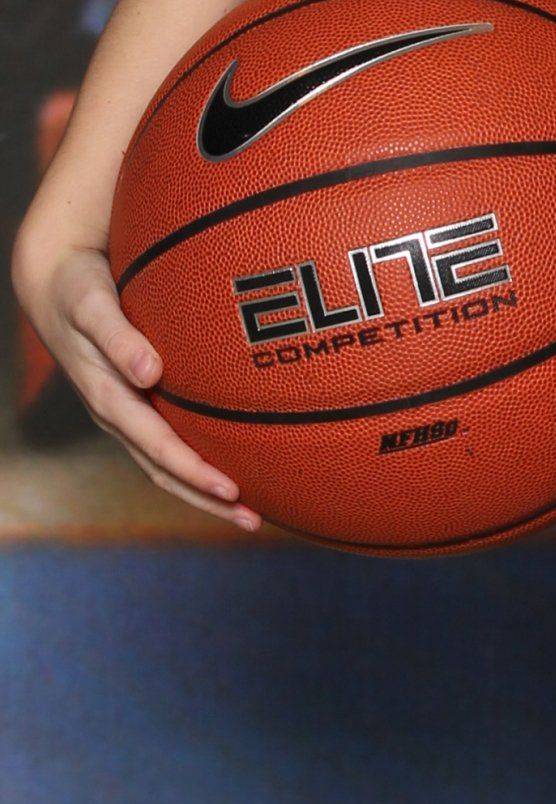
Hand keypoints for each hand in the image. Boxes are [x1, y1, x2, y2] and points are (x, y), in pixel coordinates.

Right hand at [9, 231, 258, 532]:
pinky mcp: (133, 401)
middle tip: (254, 520)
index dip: (192, 471)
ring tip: (250, 509)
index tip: (231, 490)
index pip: (156, 446)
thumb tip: (150, 373)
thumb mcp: (93, 308)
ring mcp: (124, 412)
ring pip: (165, 464)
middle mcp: (117, 414)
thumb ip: (118, 339)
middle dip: (205, 498)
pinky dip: (196, 461)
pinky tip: (232, 459)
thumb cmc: (78, 291)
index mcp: (108, 398)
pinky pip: (166, 441)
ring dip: (203, 489)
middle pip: (164, 471)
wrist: (53, 283)